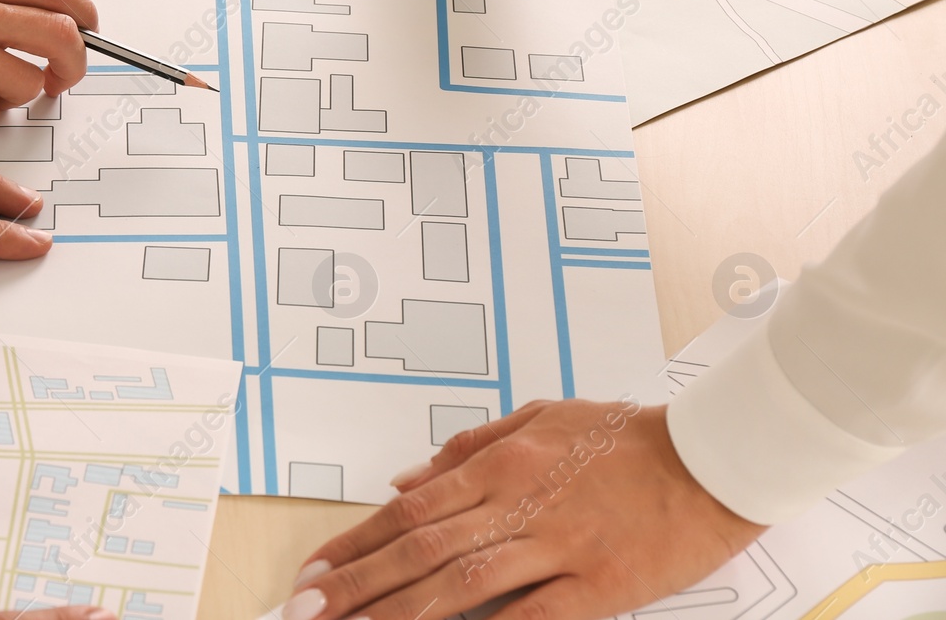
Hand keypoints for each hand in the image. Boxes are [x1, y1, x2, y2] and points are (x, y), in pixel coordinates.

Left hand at [283, 400, 764, 619]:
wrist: (713, 454)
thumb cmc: (626, 437)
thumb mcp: (540, 419)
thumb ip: (467, 449)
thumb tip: (405, 479)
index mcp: (499, 462)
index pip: (407, 509)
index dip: (354, 543)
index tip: (314, 573)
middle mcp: (517, 501)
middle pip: (419, 550)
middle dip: (356, 585)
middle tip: (306, 612)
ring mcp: (556, 544)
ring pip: (461, 583)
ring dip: (399, 612)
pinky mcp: (598, 583)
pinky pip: (533, 615)